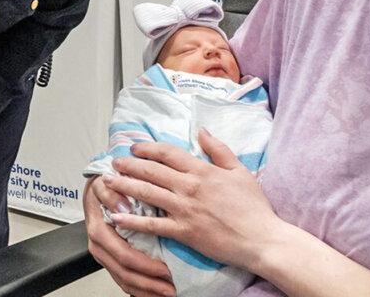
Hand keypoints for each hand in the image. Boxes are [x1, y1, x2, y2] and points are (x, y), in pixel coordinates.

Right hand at [83, 177, 174, 296]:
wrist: (95, 191)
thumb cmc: (103, 188)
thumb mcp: (103, 184)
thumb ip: (111, 194)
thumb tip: (123, 207)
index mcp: (99, 231)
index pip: (124, 255)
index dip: (146, 266)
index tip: (166, 269)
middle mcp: (99, 247)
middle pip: (125, 273)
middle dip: (150, 284)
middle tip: (172, 288)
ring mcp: (104, 255)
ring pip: (124, 281)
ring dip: (147, 290)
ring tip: (168, 292)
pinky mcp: (109, 259)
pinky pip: (123, 280)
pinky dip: (140, 289)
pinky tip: (155, 292)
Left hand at [104, 129, 280, 272]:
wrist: (262, 239)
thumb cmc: (254, 207)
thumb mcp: (239, 170)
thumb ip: (218, 149)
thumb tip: (202, 130)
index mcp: (202, 170)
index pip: (168, 153)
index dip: (148, 149)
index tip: (134, 148)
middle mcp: (189, 187)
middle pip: (152, 171)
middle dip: (129, 165)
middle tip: (114, 162)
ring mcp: (184, 209)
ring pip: (147, 194)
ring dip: (125, 186)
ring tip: (108, 182)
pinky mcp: (184, 231)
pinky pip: (152, 225)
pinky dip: (133, 220)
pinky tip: (117, 217)